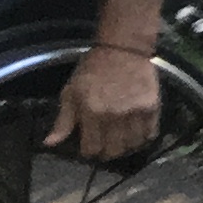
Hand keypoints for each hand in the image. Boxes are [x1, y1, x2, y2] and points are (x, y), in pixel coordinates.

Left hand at [48, 45, 161, 164]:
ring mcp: (136, 113)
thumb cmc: (92, 70)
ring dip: (125, 148)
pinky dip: (143, 138)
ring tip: (121, 143)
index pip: (92, 149)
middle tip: (105, 146)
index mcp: (92, 113)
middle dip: (107, 153)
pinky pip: (150, 133)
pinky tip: (137, 135)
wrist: (123, 50)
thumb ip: (63, 120)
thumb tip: (50, 143)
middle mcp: (115, 117)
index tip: (88, 148)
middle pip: (114, 151)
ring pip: (132, 145)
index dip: (88, 152)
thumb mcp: (70, 92)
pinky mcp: (152, 108)